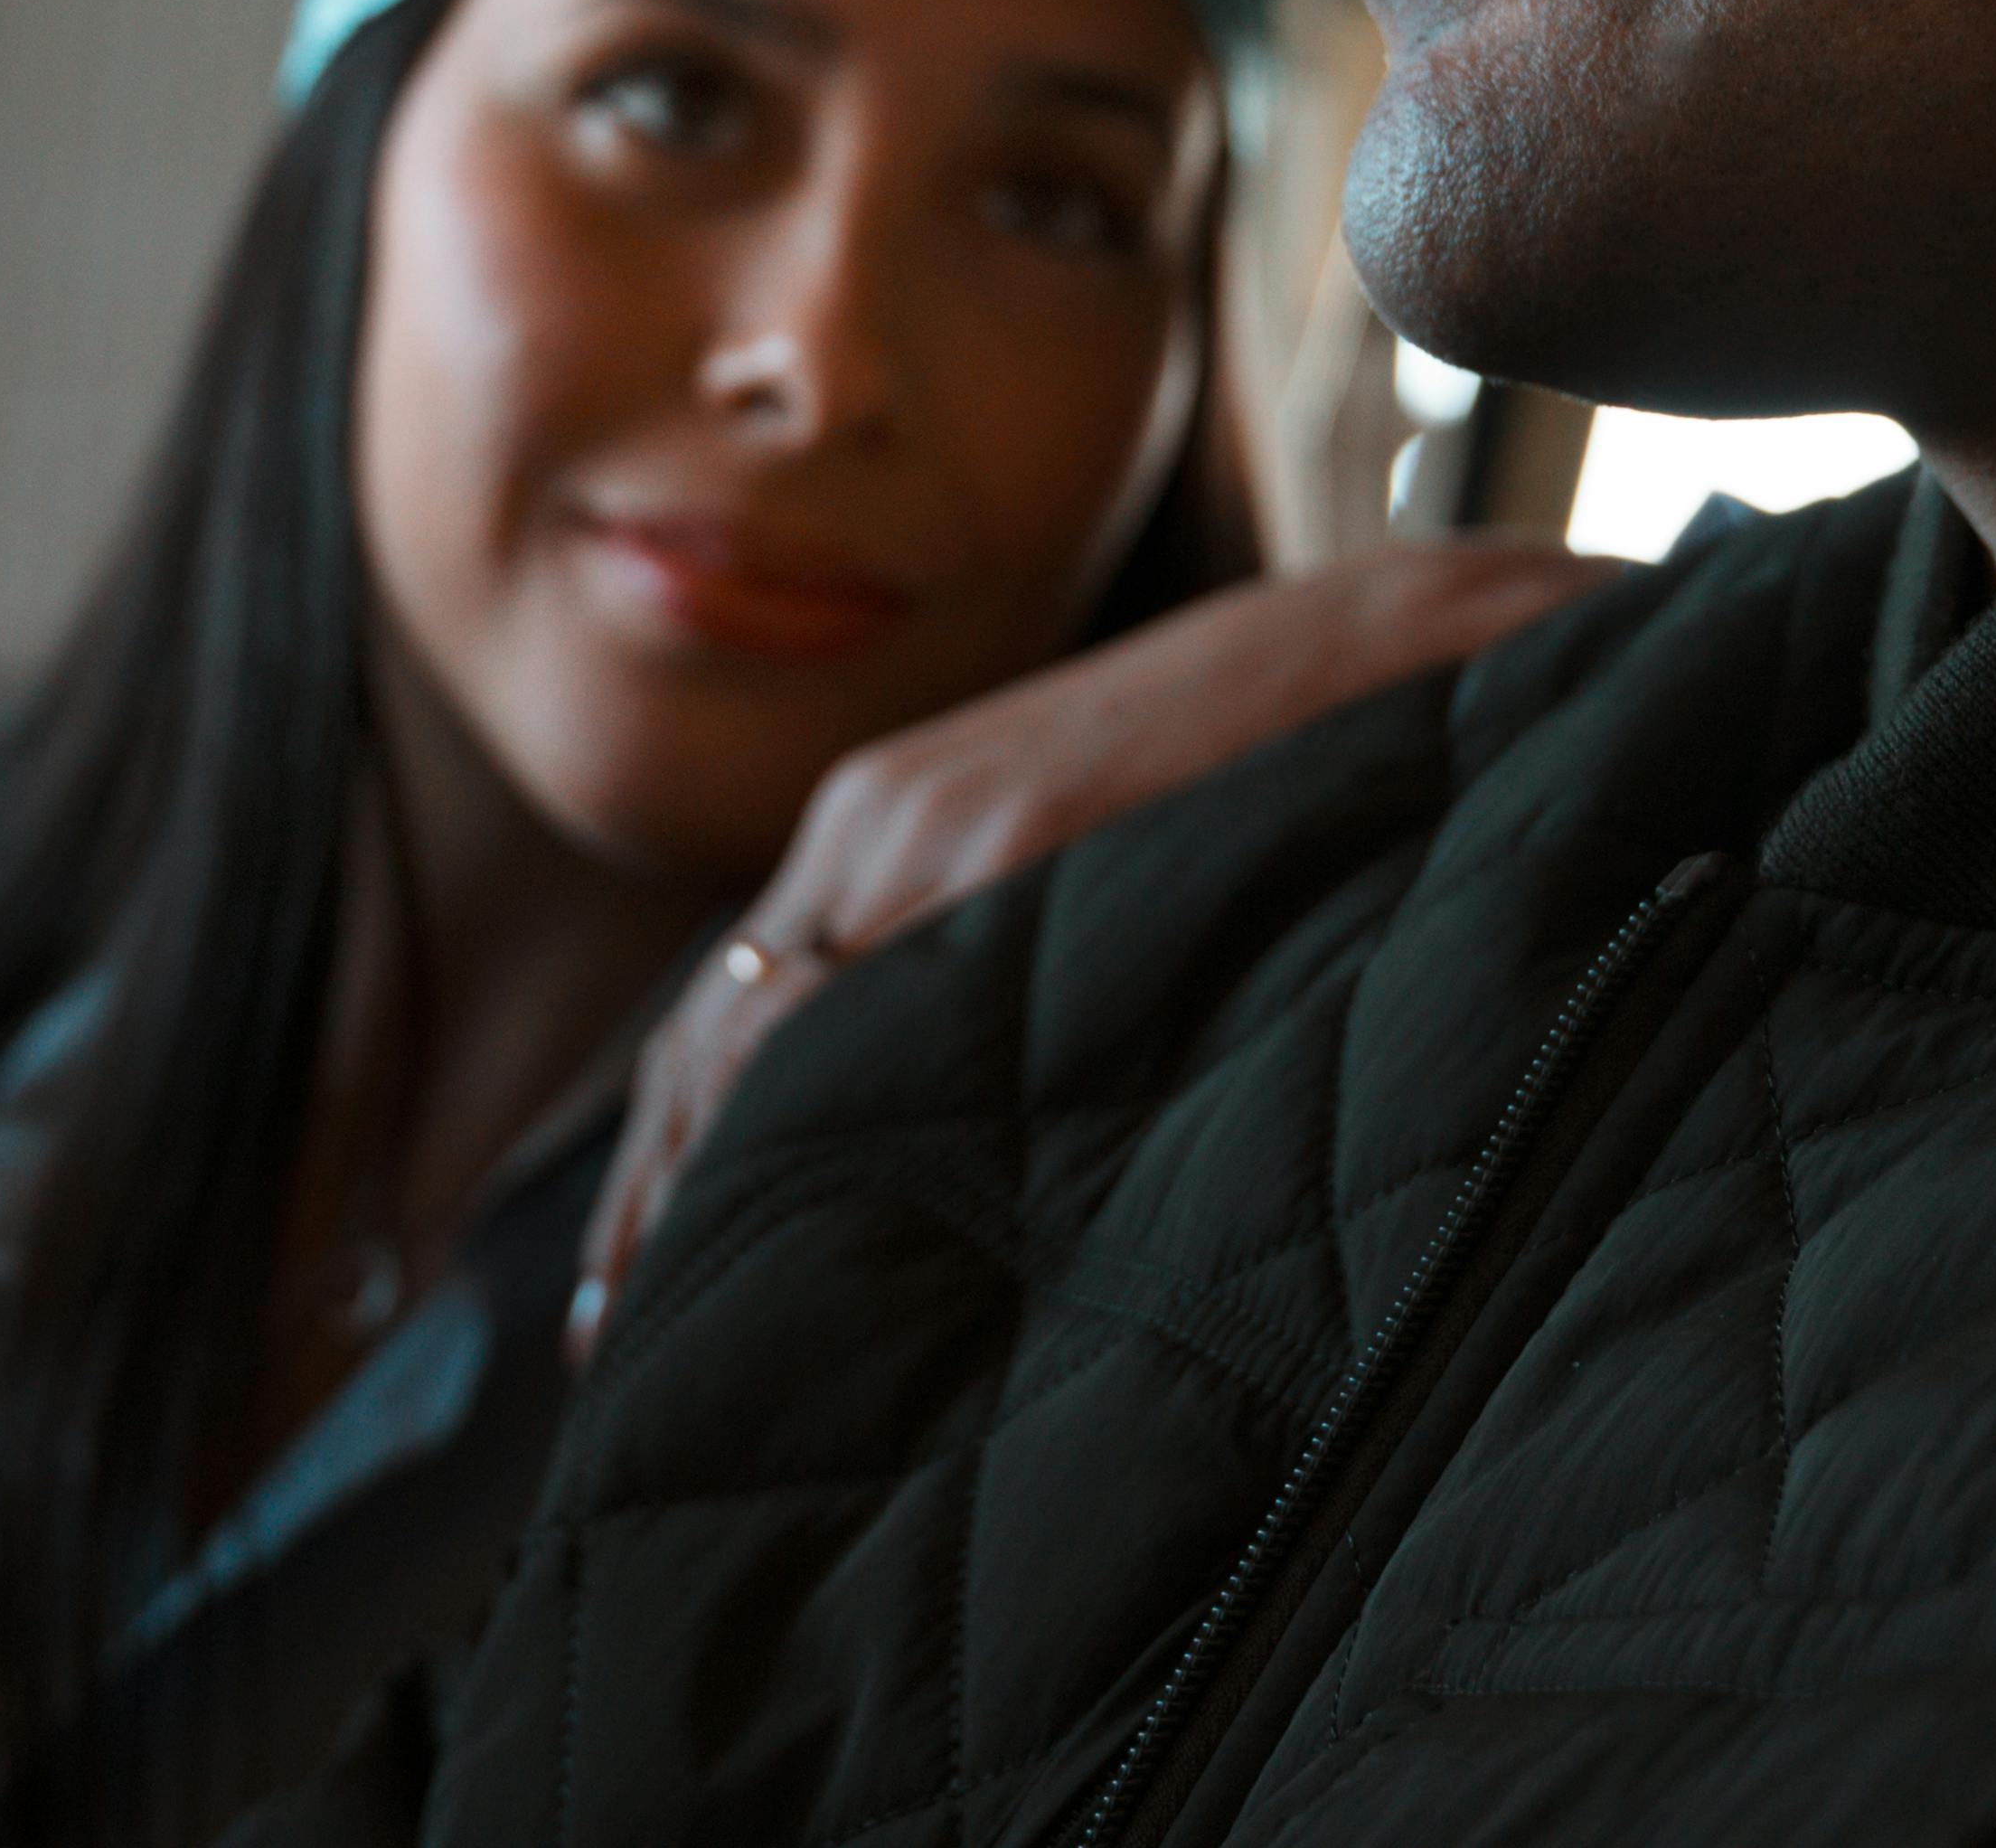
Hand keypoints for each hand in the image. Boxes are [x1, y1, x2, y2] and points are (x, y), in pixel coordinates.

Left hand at [568, 538, 1617, 1360]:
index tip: (629, 1284)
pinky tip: (795, 1217)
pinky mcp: (1017, 838)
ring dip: (709, 1178)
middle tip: (621, 1342)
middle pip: (712, 1032)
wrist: (1375, 652)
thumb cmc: (1246, 775)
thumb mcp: (1074, 859)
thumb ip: (984, 951)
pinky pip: (871, 1001)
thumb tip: (921, 1120)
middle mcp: (877, 820)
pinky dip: (809, 1116)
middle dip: (653, 1192)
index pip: (726, 1010)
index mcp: (881, 815)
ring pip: (764, 1026)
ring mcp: (939, 826)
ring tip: (679, 1319)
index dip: (662, 1152)